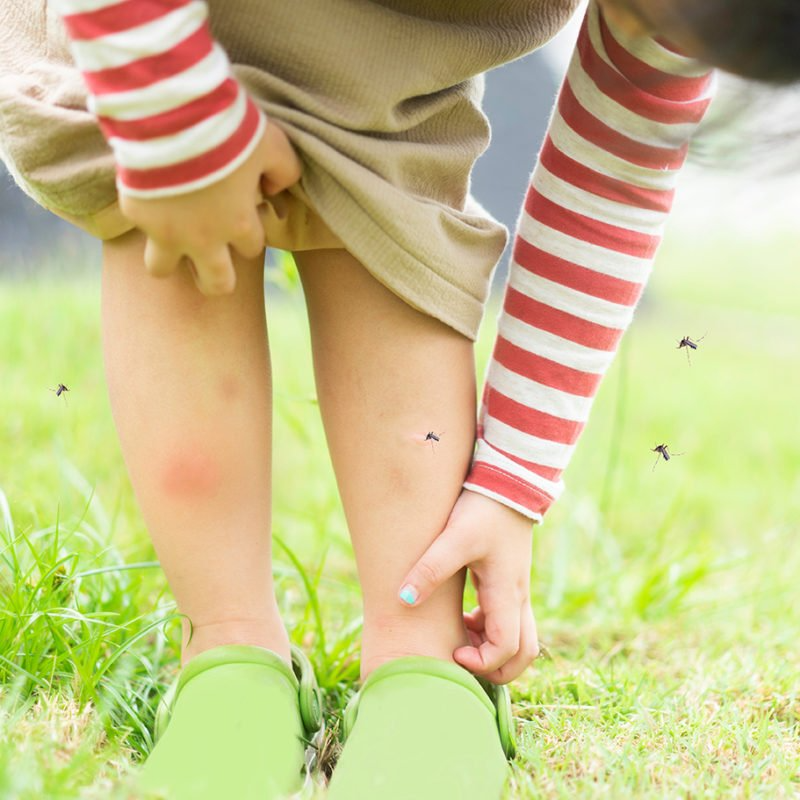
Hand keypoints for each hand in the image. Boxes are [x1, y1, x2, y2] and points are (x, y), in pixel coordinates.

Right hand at [118, 119, 300, 294]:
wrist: (174, 113)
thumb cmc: (228, 129)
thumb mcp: (271, 143)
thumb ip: (284, 170)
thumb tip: (275, 188)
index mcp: (241, 225)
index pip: (252, 249)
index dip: (248, 232)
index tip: (240, 213)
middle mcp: (205, 239)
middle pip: (216, 284)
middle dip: (216, 279)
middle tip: (210, 259)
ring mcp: (167, 231)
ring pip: (162, 269)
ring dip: (168, 258)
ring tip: (170, 235)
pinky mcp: (136, 214)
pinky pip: (138, 228)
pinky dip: (144, 217)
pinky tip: (148, 195)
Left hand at [398, 489, 538, 683]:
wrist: (507, 482)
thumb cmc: (484, 509)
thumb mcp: (454, 537)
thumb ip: (430, 568)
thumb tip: (402, 599)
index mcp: (507, 593)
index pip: (508, 649)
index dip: (483, 663)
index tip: (454, 653)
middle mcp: (518, 597)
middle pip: (524, 654)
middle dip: (497, 670)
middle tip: (461, 662)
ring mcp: (517, 590)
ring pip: (519, 639)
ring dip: (492, 650)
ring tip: (459, 641)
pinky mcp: (510, 581)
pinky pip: (508, 621)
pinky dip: (489, 631)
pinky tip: (465, 618)